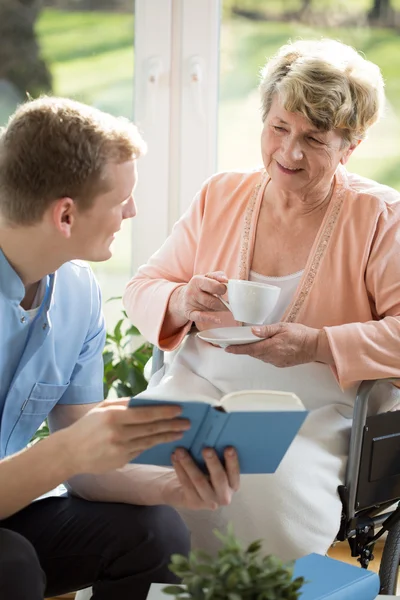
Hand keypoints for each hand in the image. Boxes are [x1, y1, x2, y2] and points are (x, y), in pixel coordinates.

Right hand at [60, 399, 189, 474]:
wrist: (70, 453)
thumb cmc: (87, 426)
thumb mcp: (102, 408)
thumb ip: (124, 404)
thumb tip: (147, 401)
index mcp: (113, 416)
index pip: (145, 414)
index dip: (164, 412)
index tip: (179, 410)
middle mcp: (118, 434)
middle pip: (151, 429)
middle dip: (171, 425)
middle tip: (187, 423)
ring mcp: (120, 450)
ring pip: (149, 442)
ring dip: (167, 437)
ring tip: (180, 432)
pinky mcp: (121, 461)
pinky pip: (141, 451)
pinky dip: (153, 445)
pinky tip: (164, 441)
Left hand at [163, 447, 239, 509]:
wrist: (183, 491)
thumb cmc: (202, 473)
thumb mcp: (212, 467)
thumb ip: (216, 457)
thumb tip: (213, 436)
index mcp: (233, 485)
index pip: (234, 472)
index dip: (232, 461)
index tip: (229, 447)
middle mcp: (224, 496)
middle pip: (219, 478)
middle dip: (212, 462)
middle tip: (206, 448)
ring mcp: (209, 502)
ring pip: (199, 480)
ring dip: (189, 463)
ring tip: (180, 450)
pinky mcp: (194, 504)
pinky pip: (186, 484)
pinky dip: (179, 469)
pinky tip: (174, 458)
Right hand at [169, 271, 228, 325]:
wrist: (181, 298)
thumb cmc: (198, 287)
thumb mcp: (206, 278)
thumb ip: (217, 276)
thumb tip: (226, 280)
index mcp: (197, 280)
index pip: (214, 285)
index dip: (223, 289)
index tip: (224, 290)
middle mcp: (192, 291)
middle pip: (212, 300)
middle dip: (223, 303)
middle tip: (228, 304)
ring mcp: (190, 302)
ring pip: (210, 308)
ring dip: (218, 309)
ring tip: (223, 307)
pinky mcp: (189, 313)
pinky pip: (200, 316)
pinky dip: (210, 318)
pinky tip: (218, 320)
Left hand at [225, 322, 332, 366]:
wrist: (315, 346)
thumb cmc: (301, 335)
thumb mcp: (282, 327)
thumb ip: (266, 330)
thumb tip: (252, 331)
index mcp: (271, 347)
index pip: (249, 350)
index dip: (237, 350)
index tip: (227, 349)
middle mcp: (272, 357)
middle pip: (254, 353)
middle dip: (245, 349)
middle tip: (236, 343)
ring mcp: (277, 362)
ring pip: (261, 357)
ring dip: (256, 350)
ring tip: (253, 343)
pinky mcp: (281, 364)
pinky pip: (268, 359)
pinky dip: (265, 353)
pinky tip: (268, 347)